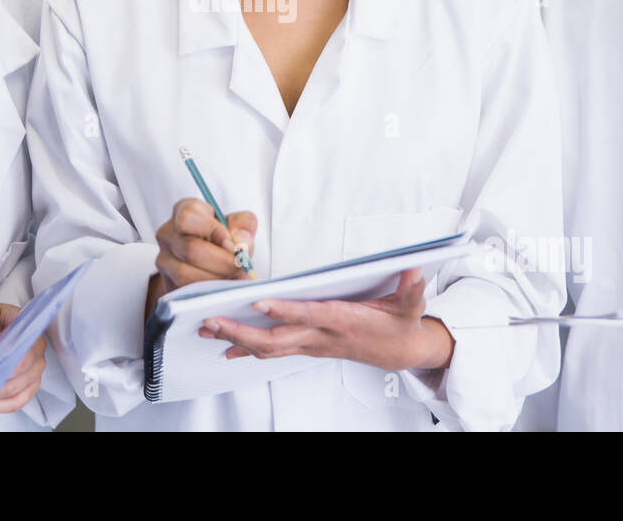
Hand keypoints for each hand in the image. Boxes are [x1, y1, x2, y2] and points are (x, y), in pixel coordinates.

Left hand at [0, 303, 46, 412]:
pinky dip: (3, 406)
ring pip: (22, 392)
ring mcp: (34, 371)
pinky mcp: (27, 385)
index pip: (28, 353)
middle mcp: (38, 353)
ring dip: (0, 397)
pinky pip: (18, 401)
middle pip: (25, 377)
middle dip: (2, 384)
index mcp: (31, 332)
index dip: (13, 366)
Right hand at [150, 198, 255, 302]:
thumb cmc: (224, 240)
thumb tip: (240, 242)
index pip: (188, 217)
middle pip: (190, 249)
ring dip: (215, 279)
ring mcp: (164, 259)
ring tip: (232, 278)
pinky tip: (221, 287)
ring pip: (185, 274)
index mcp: (184, 211)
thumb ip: (244, 225)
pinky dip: (207, 291)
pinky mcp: (166, 282)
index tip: (232, 244)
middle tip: (239, 266)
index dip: (212, 231)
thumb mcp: (238, 226)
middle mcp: (168, 233)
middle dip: (221, 261)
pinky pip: (184, 291)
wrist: (212, 264)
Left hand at [199, 269, 454, 370]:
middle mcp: (321, 337)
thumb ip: (411, 289)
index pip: (308, 315)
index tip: (259, 302)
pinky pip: (272, 351)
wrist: (399, 352)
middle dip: (242, 332)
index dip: (284, 311)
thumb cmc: (398, 325)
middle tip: (213, 322)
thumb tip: (414, 271)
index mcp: (342, 321)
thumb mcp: (410, 306)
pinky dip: (248, 349)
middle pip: (276, 340)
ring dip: (236, 340)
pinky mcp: (307, 348)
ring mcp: (311, 346)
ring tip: (208, 330)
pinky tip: (226, 347)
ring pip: (268, 348)